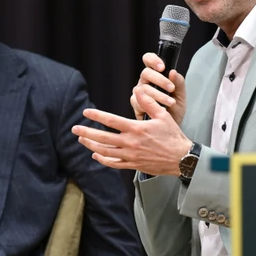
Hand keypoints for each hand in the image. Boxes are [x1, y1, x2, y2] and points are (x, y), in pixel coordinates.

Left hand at [75, 92, 191, 175]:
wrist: (181, 158)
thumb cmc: (173, 136)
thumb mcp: (163, 115)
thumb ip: (148, 103)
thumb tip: (137, 90)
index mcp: (136, 129)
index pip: (111, 121)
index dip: (97, 115)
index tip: (86, 112)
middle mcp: (131, 143)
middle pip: (103, 138)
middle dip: (86, 132)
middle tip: (74, 129)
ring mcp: (131, 156)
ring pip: (105, 151)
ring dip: (91, 145)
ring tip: (82, 140)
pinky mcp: (133, 165)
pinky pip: (114, 163)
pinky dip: (103, 159)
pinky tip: (96, 154)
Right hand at [131, 52, 186, 124]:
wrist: (171, 126)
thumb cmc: (174, 110)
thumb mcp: (181, 96)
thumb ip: (179, 83)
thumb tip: (172, 72)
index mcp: (154, 75)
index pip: (148, 60)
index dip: (153, 60)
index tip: (162, 67)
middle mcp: (144, 82)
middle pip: (145, 73)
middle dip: (160, 80)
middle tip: (171, 88)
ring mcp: (138, 93)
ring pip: (143, 88)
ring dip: (158, 95)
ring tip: (170, 102)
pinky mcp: (136, 104)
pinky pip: (139, 101)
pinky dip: (152, 104)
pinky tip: (161, 109)